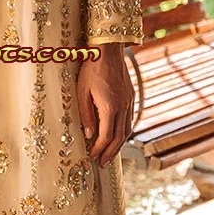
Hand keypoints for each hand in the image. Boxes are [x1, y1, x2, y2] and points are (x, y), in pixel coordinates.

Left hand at [76, 42, 134, 167]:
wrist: (109, 50)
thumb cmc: (91, 69)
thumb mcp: (82, 92)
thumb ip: (87, 115)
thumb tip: (90, 135)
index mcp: (110, 107)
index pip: (106, 136)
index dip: (100, 149)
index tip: (93, 157)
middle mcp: (123, 107)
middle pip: (119, 137)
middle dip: (111, 152)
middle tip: (103, 163)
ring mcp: (129, 102)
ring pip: (127, 130)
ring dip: (119, 145)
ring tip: (110, 154)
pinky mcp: (131, 97)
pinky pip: (129, 120)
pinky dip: (123, 132)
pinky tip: (118, 136)